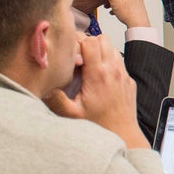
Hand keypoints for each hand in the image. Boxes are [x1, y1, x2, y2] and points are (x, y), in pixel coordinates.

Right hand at [44, 34, 147, 148]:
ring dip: (100, 52)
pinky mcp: (129, 81)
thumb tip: (44, 85)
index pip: (89, 41)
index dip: (78, 43)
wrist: (123, 134)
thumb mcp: (72, 113)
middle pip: (103, 39)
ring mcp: (124, 74)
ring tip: (88, 66)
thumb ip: (56, 98)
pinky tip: (99, 78)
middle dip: (89, 43)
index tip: (71, 55)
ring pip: (112, 48)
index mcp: (98, 74)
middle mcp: (113, 70)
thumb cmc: (98, 126)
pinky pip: (119, 62)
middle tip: (79, 57)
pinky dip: (109, 63)